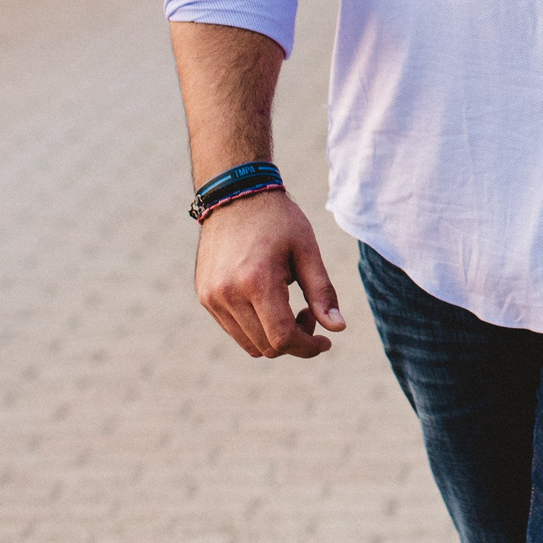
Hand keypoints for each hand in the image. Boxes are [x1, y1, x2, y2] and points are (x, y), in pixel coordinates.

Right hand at [194, 188, 345, 358]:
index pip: (282, 338)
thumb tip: (338, 329)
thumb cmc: (277, 220)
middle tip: (309, 311)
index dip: (308, 348)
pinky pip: (234, 330)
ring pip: (250, 344)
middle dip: (295, 340)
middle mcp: (227, 294)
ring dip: (275, 337)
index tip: (326, 341)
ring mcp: (211, 297)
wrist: (235, 195)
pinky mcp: (204, 296)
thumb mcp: (307, 250)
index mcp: (256, 281)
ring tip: (290, 306)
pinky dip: (256, 328)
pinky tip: (269, 302)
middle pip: (267, 346)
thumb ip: (322, 292)